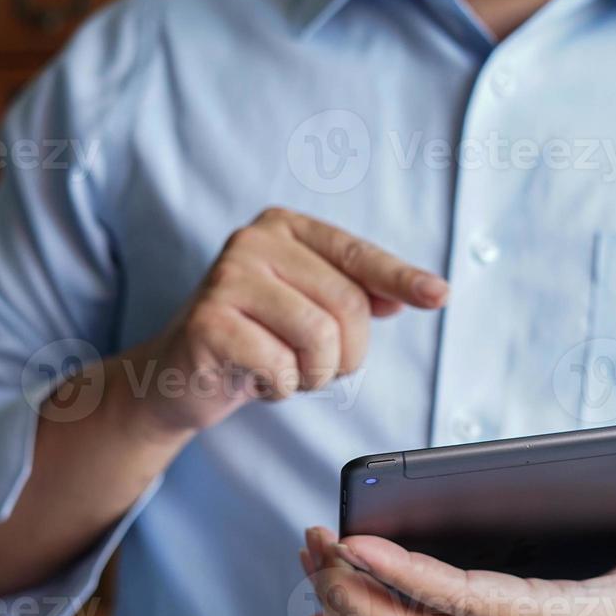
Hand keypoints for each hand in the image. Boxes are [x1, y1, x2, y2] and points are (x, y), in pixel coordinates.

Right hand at [118, 207, 447, 437]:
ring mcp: (226, 278)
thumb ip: (354, 294)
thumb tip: (413, 294)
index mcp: (283, 228)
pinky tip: (255, 379)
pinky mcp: (209, 322)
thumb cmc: (252, 340)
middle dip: (347, 354)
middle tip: (317, 369)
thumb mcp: (306, 309)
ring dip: (314, 374)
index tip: (439, 295)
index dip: (401, 278)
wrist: (176, 376)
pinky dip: (280, 387)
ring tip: (284, 372)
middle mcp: (253, 241)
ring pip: (320, 336)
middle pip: (347, 303)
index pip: (356, 254)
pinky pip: (282, 366)